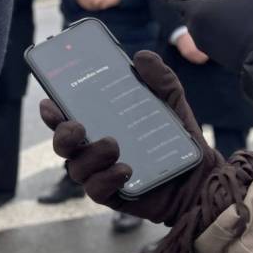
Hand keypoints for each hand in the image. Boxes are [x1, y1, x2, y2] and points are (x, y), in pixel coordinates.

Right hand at [38, 51, 222, 225]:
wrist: (202, 178)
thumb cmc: (176, 140)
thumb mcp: (171, 104)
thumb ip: (159, 80)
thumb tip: (141, 56)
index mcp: (98, 125)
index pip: (66, 119)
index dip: (52, 113)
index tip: (49, 103)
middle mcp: (92, 150)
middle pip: (62, 145)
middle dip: (62, 135)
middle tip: (77, 126)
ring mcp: (100, 173)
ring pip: (76, 168)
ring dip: (91, 155)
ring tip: (114, 145)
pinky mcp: (113, 195)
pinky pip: (96, 190)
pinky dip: (106, 178)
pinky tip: (125, 169)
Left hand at [152, 0, 252, 72]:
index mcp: (197, 10)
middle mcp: (195, 28)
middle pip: (189, 7)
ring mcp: (204, 43)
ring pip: (203, 21)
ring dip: (213, 12)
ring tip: (239, 8)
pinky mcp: (215, 54)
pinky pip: (213, 34)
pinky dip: (221, 26)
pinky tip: (241, 23)